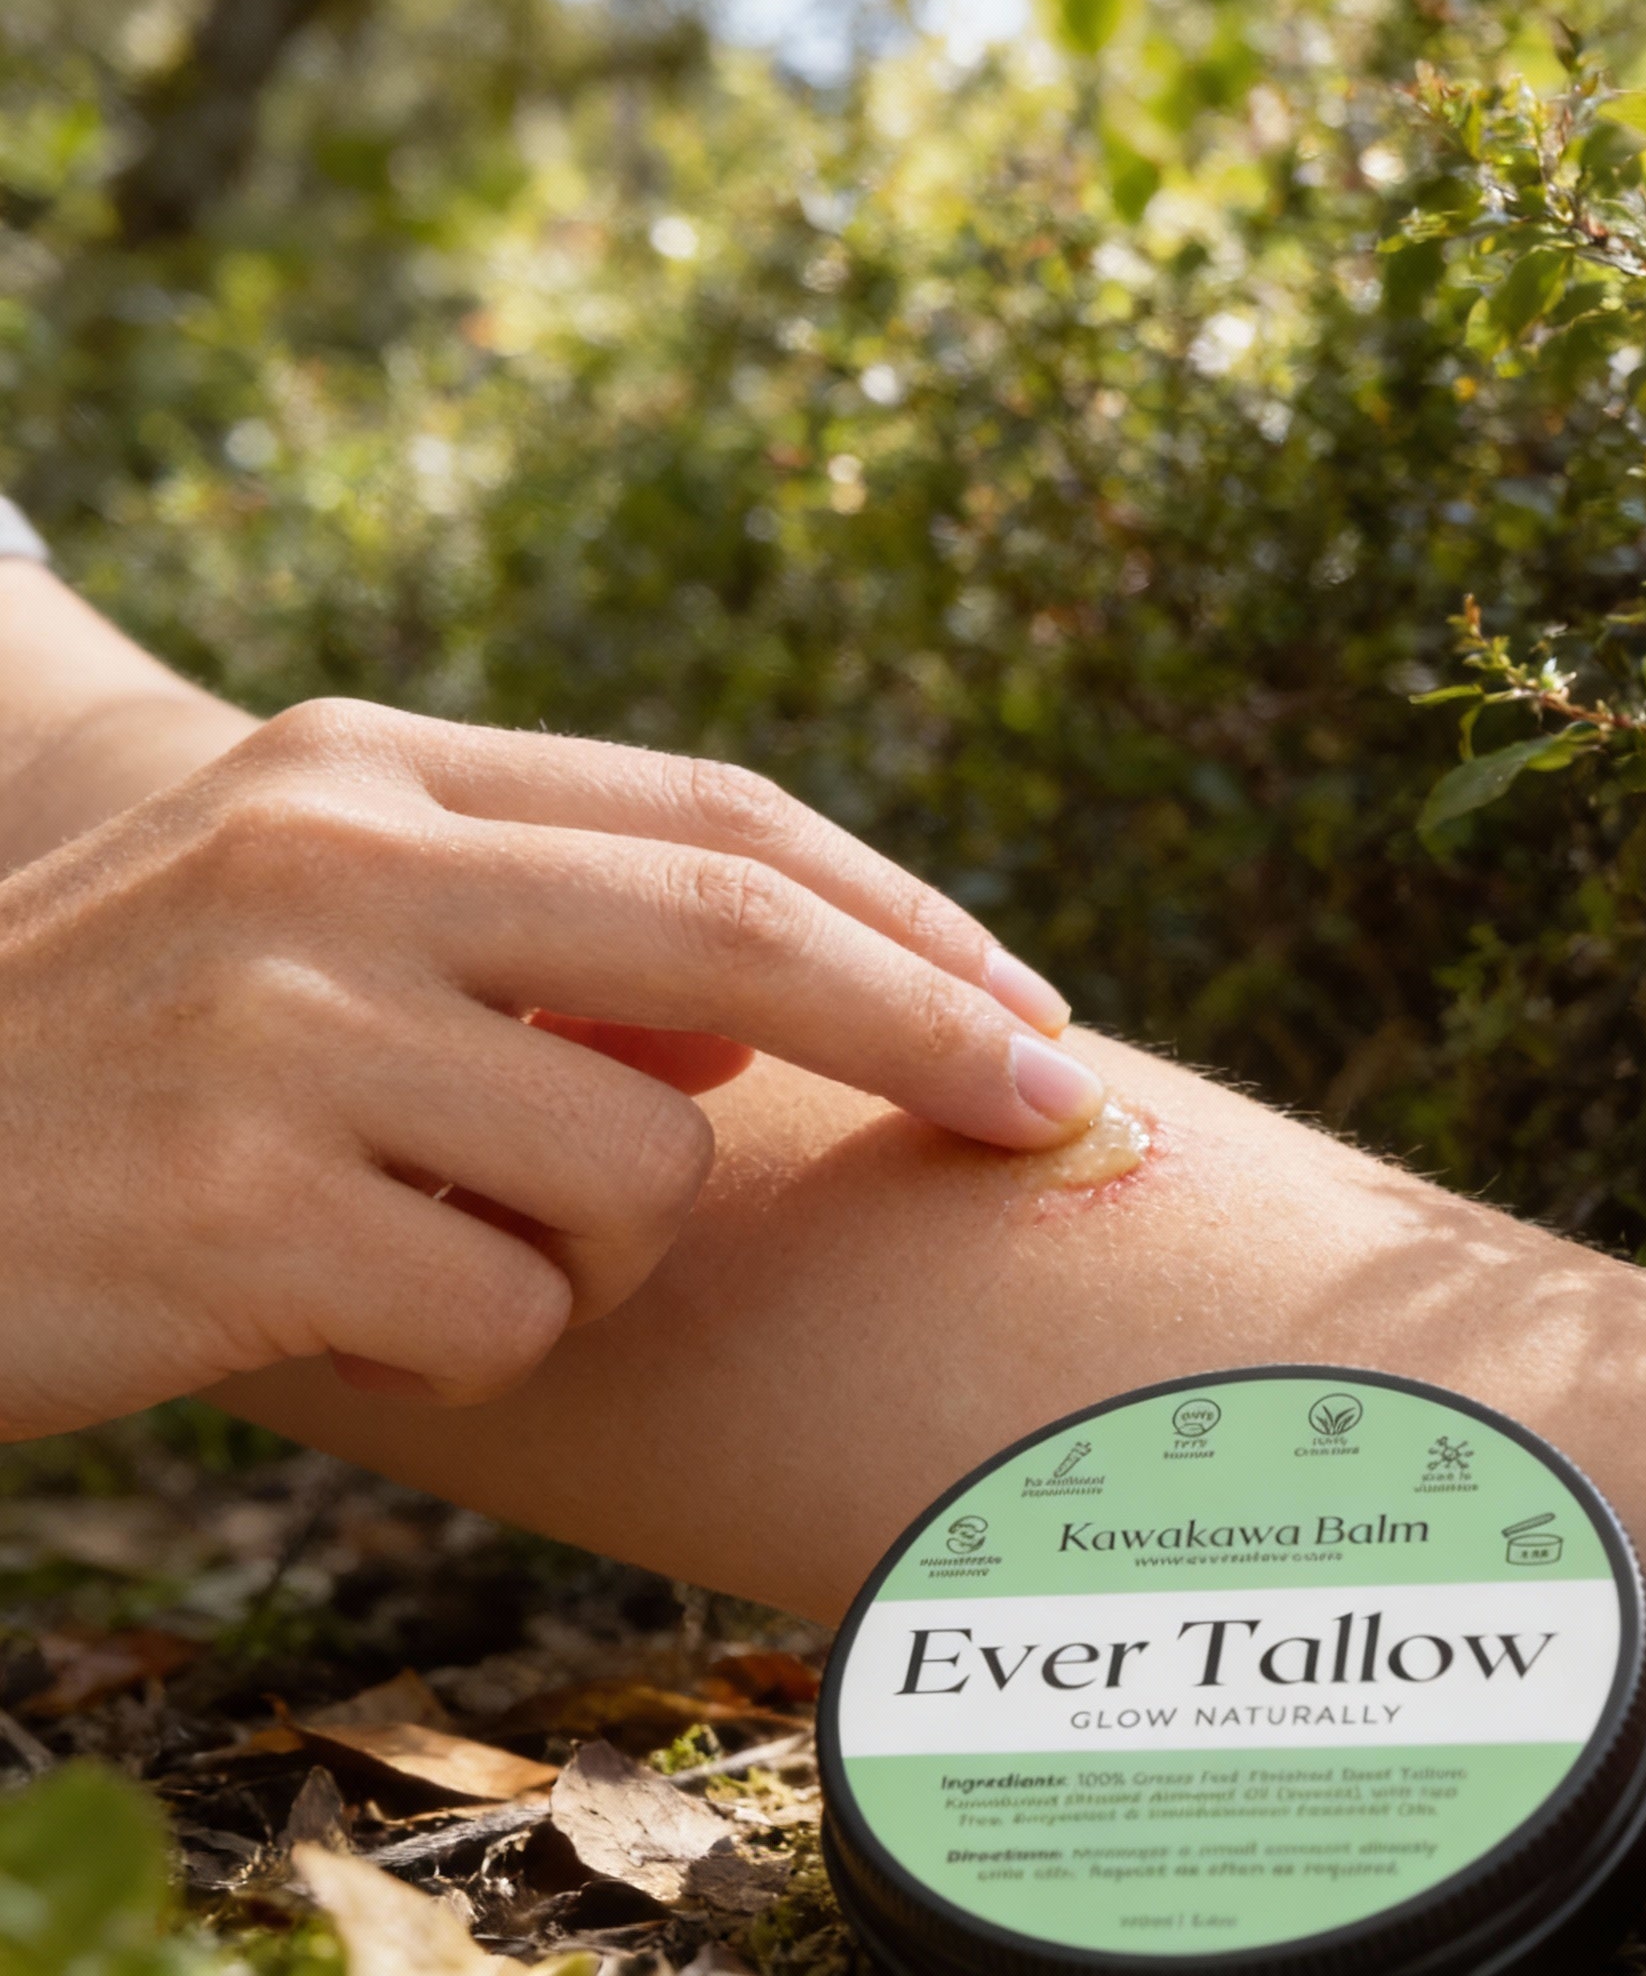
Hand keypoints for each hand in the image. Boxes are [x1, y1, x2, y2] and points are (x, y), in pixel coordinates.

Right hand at [0, 698, 1099, 1435]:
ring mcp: (284, 1030)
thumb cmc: (124, 1059)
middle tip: (1057, 1107)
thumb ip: (540, 932)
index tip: (1028, 1002)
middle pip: (745, 933)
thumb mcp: (314, 929)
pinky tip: (321, 1304)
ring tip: (415, 1231)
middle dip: (934, 1026)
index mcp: (367, 769)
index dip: (902, 913)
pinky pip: (509, 1312)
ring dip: (588, 1245)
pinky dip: (472, 1340)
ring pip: (634, 1166)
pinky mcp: (243, 1208)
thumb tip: (778, 998)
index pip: (715, 817)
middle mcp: (334, 862)